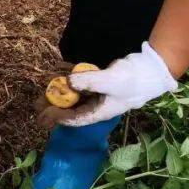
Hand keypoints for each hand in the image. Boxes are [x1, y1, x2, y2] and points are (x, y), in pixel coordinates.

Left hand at [45, 43, 177, 126]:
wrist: (150, 69)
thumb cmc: (133, 80)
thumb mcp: (110, 80)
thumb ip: (89, 81)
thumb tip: (68, 81)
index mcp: (99, 112)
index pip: (75, 119)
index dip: (58, 118)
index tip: (44, 114)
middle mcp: (96, 105)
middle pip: (70, 109)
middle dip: (54, 106)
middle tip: (38, 103)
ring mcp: (96, 94)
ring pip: (73, 96)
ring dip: (60, 91)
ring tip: (44, 88)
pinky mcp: (98, 83)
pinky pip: (80, 83)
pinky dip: (70, 78)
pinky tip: (59, 71)